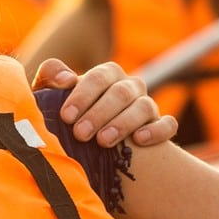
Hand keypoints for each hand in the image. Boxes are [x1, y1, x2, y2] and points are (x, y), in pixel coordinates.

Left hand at [33, 58, 177, 147]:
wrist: (87, 143)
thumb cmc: (66, 116)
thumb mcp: (50, 96)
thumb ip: (50, 78)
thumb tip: (66, 79)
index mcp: (107, 75)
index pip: (98, 78)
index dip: (82, 96)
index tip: (65, 117)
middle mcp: (130, 87)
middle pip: (121, 93)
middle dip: (99, 113)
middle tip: (80, 134)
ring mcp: (147, 106)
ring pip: (144, 107)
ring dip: (123, 123)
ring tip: (103, 142)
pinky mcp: (161, 126)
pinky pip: (168, 125)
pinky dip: (157, 131)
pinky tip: (139, 141)